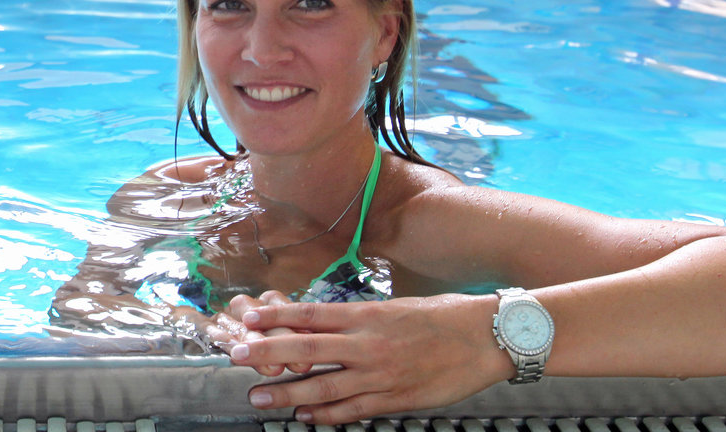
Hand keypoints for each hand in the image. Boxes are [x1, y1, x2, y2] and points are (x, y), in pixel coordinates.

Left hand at [229, 294, 512, 423]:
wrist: (488, 337)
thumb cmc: (442, 318)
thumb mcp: (395, 309)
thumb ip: (357, 321)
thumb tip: (317, 325)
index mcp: (368, 316)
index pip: (311, 316)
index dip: (276, 318)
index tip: (247, 320)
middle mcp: (368, 344)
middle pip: (307, 350)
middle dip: (268, 354)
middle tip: (238, 357)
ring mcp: (380, 375)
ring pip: (323, 387)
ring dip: (287, 394)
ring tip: (259, 398)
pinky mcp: (395, 399)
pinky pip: (352, 411)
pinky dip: (325, 416)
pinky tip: (304, 417)